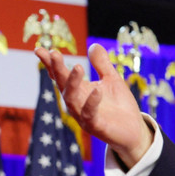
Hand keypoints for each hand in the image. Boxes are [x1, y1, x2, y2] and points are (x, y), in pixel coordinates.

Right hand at [35, 43, 153, 167]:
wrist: (134, 130)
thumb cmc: (120, 106)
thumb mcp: (112, 80)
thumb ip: (102, 65)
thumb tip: (94, 45)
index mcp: (79, 91)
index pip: (61, 76)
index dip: (50, 64)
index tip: (40, 49)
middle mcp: (77, 103)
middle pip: (63, 84)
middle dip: (58, 69)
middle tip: (54, 53)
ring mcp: (84, 116)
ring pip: (72, 99)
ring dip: (73, 83)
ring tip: (77, 67)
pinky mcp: (95, 126)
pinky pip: (90, 114)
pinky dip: (92, 102)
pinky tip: (97, 90)